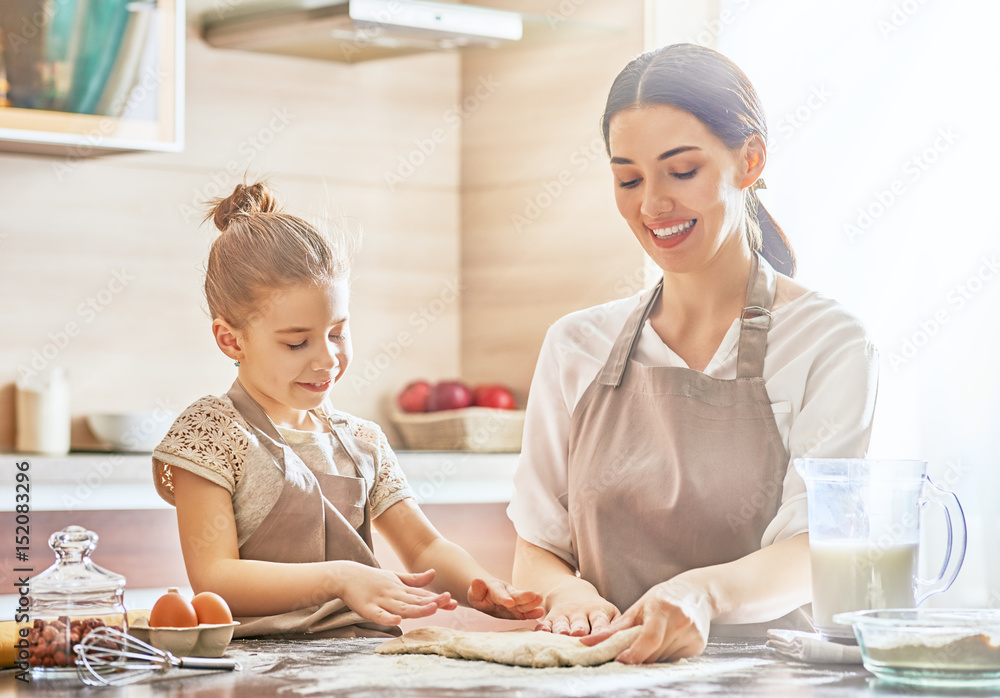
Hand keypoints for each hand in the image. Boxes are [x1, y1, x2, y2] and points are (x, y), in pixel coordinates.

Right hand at [334, 564, 456, 625]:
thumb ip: (415, 579)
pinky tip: (397, 621)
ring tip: (431, 610)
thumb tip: (434, 573)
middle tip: (448, 602)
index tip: (453, 601)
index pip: (422, 594)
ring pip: (401, 607)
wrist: (346, 576)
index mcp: (401, 588)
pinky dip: (387, 618)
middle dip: (432, 602)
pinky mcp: (367, 608)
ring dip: (416, 609)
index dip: (437, 598)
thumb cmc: (372, 579)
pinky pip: (378, 615)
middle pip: (415, 600)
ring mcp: (381, 600)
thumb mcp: (395, 577)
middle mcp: (394, 593)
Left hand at [467, 578, 543, 620]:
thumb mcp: (474, 592)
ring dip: (531, 603)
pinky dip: (532, 612)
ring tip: (540, 600)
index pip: (499, 593)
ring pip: (523, 603)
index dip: (504, 597)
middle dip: (524, 597)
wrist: (486, 594)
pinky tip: (540, 612)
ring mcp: (514, 601)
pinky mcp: (517, 610)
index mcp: (495, 589)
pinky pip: (525, 612)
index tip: (510, 602)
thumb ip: (476, 589)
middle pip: (515, 595)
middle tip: (534, 596)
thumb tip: (475, 581)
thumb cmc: (479, 594)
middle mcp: (507, 593)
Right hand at [537, 578, 619, 635]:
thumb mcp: (610, 612)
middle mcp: (580, 613)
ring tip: (562, 635)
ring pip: (562, 624)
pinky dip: (542, 629)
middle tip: (579, 636)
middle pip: (579, 624)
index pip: (600, 623)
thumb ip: (618, 626)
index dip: (600, 631)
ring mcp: (564, 615)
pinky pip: (545, 623)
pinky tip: (540, 634)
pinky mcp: (551, 617)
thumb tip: (630, 642)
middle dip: (579, 630)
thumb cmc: (597, 611)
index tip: (601, 639)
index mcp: (597, 612)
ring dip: (561, 630)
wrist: (572, 593)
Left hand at [581, 577, 712, 662]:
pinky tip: (667, 640)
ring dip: (652, 655)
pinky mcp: (698, 645)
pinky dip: (665, 655)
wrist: (696, 593)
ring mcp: (692, 634)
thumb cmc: (662, 598)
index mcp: (662, 608)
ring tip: (652, 639)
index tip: (620, 659)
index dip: (634, 653)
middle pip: (653, 652)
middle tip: (629, 651)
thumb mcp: (637, 608)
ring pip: (663, 658)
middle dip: (639, 655)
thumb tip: (586, 642)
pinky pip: (674, 659)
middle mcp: (680, 621)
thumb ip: (613, 629)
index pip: (649, 638)